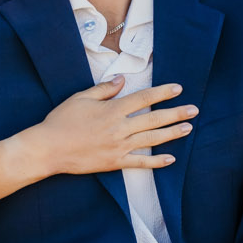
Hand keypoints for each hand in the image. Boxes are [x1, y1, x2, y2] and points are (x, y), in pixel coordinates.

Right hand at [33, 80, 196, 176]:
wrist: (48, 149)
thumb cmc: (61, 121)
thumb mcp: (80, 98)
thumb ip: (104, 89)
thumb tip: (122, 79)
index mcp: (112, 109)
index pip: (144, 98)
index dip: (162, 92)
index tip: (178, 89)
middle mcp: (119, 128)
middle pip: (154, 118)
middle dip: (176, 113)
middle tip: (194, 110)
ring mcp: (118, 147)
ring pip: (152, 139)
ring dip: (172, 134)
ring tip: (188, 128)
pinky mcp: (114, 162)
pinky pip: (140, 163)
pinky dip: (156, 162)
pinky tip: (171, 159)